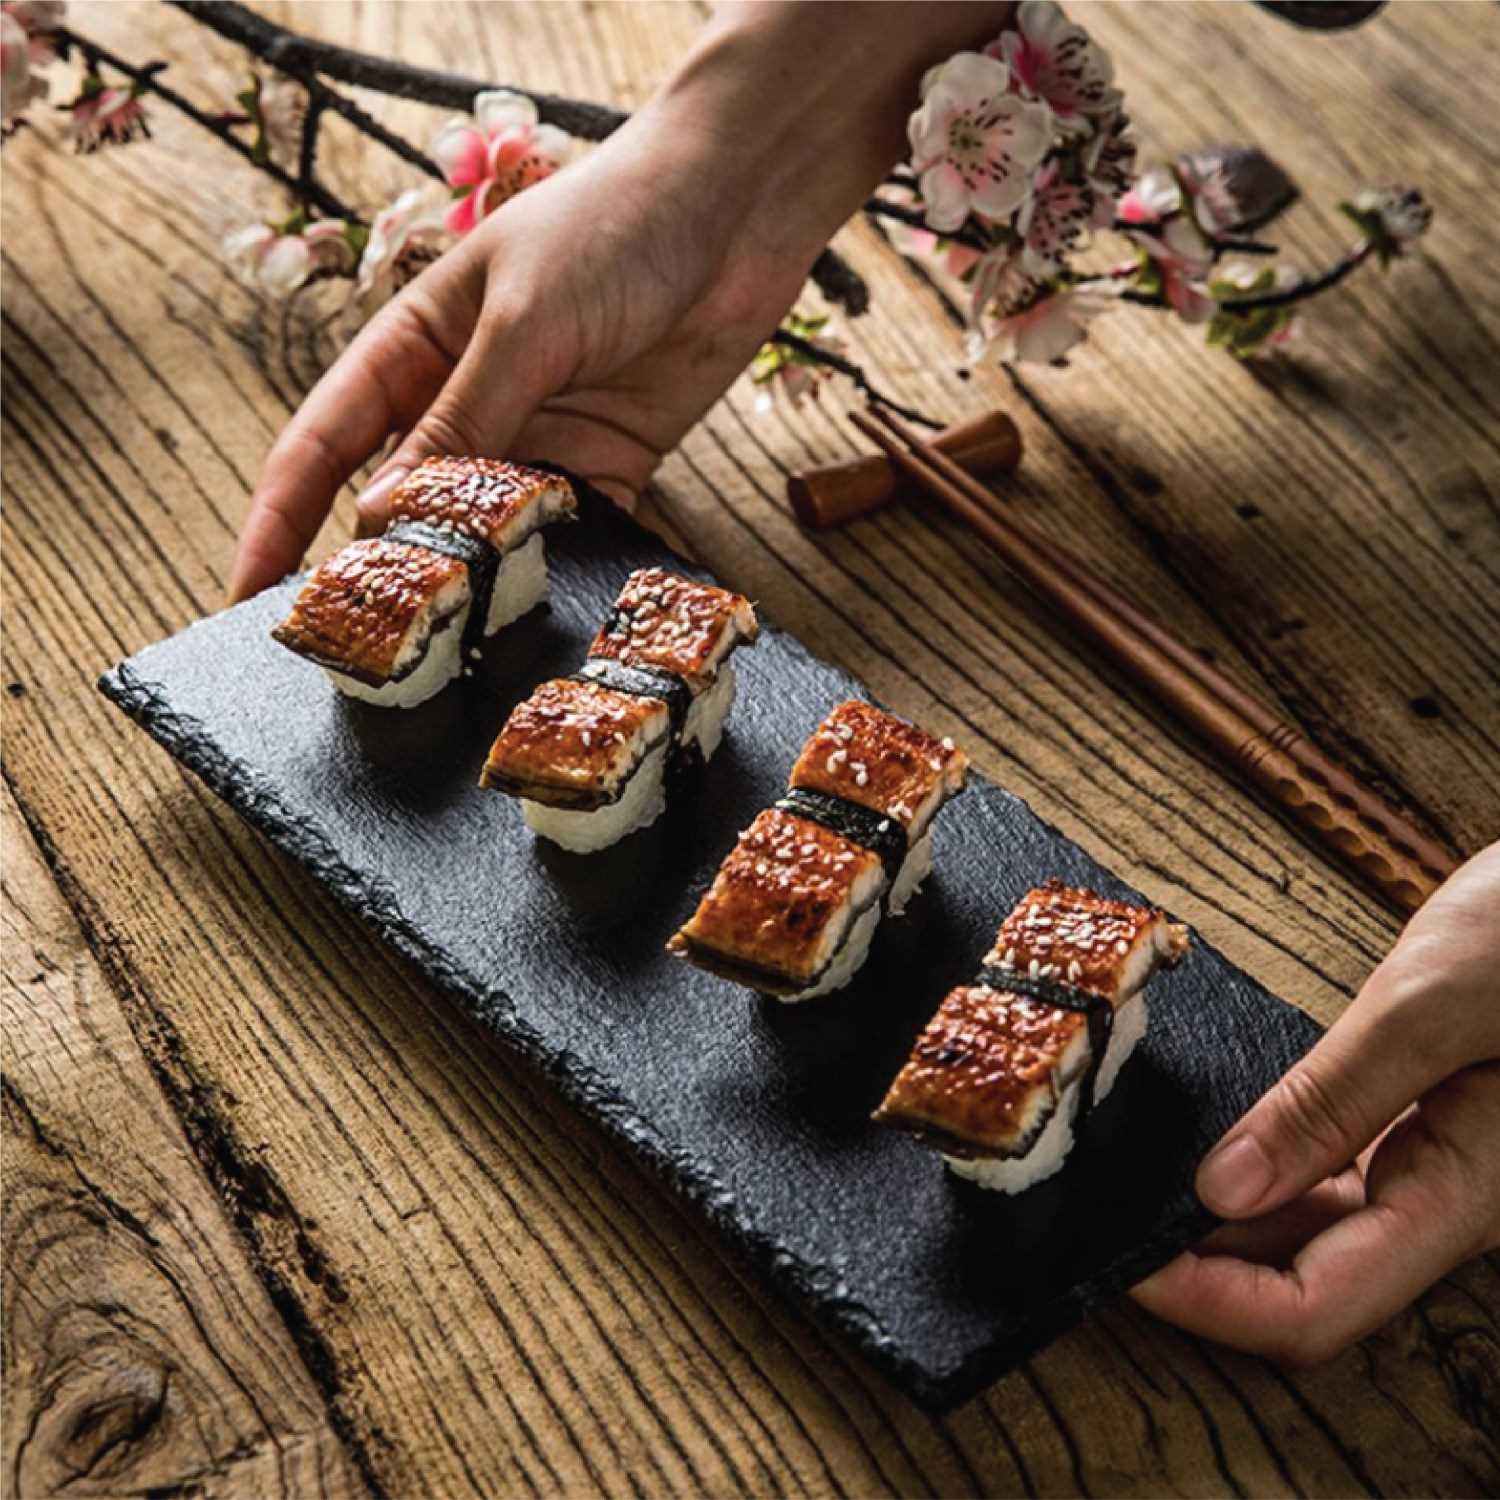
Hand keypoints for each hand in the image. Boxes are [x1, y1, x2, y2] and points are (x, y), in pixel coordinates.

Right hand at [228, 2, 1014, 601]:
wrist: (734, 214)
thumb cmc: (610, 230)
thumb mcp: (521, 320)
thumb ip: (462, 422)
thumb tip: (384, 517)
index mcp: (411, 354)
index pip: (322, 447)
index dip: (279, 522)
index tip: (248, 595)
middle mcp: (464, 405)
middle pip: (398, 505)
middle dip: (378, 574)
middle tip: (355, 653)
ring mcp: (534, 442)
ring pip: (482, 536)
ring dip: (472, 587)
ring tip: (449, 657)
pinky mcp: (604, 467)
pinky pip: (568, 537)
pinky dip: (556, 574)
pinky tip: (543, 620)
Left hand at [1132, 842, 1499, 1364]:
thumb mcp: (1428, 1005)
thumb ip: (1330, 1101)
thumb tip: (1221, 1189)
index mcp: (1458, 1195)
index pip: (1317, 1306)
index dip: (1210, 1303)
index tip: (1123, 1263)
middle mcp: (1442, 1201)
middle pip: (1304, 1281)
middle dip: (1199, 1269)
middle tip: (1102, 1218)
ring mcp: (1429, 1168)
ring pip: (1310, 1234)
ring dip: (1219, 1225)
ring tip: (1127, 1182)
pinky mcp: (1415, 1127)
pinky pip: (1325, 1179)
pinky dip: (1255, 1173)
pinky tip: (1198, 1143)